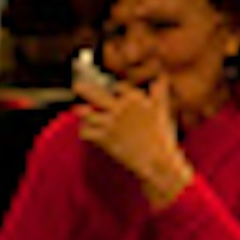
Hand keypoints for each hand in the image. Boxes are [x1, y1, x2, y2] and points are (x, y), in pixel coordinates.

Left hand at [76, 75, 193, 208]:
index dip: (115, 88)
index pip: (118, 86)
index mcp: (135, 99)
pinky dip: (84, 131)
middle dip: (85, 90)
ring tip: (78, 110)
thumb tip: (160, 79)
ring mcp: (110, 123)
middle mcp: (120, 108)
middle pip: (97, 95)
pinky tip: (86, 131)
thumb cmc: (161, 135)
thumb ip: (159, 94)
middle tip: (77, 86)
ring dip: (82, 113)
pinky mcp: (103, 139)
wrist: (157, 160)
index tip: (112, 90)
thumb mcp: (162, 110)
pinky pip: (85, 132)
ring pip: (87, 114)